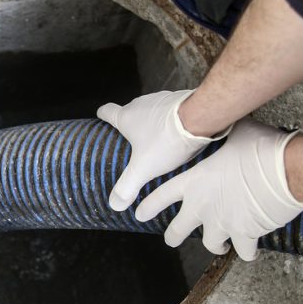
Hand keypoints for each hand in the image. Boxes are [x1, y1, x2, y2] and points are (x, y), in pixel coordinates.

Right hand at [97, 90, 229, 210]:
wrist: (200, 119)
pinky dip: (170, 119)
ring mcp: (161, 99)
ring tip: (157, 139)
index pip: (107, 111)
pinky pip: (170, 109)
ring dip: (152, 121)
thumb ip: (128, 186)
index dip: (103, 115)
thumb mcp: (144, 168)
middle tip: (133, 141)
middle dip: (131, 124)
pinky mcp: (179, 99)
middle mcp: (141, 104)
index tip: (101, 117)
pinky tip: (178, 133)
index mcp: (126, 117)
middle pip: (130, 111)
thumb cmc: (166, 141)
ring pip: (151, 110)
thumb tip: (114, 204)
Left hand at [134, 119, 302, 260]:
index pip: (162, 196)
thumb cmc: (260, 148)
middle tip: (171, 239)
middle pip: (177, 230)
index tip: (139, 214)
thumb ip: (224, 137)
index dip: (149, 206)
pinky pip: (243, 251)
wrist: (285, 170)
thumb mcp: (235, 135)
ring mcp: (222, 223)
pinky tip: (250, 250)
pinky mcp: (245, 235)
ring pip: (210, 244)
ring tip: (219, 245)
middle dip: (173, 236)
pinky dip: (247, 252)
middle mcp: (203, 205)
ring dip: (215, 245)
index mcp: (195, 181)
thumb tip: (230, 122)